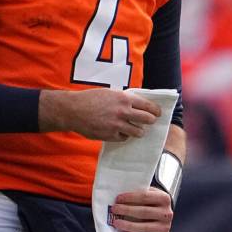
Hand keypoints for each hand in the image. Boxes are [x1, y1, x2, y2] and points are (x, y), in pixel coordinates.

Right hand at [39, 88, 160, 141]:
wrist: (73, 110)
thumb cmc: (90, 99)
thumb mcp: (110, 93)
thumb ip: (124, 99)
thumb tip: (139, 104)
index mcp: (124, 99)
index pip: (148, 106)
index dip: (156, 110)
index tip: (158, 113)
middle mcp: (123, 112)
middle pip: (147, 119)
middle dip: (150, 121)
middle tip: (150, 121)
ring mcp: (117, 125)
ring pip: (138, 132)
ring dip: (139, 131)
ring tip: (137, 129)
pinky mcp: (110, 135)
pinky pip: (124, 138)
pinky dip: (124, 135)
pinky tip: (120, 132)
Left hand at [109, 188, 172, 231]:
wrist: (164, 213)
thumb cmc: (153, 202)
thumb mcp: (150, 193)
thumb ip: (138, 193)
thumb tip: (120, 198)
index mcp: (164, 198)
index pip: (145, 196)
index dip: (130, 197)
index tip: (118, 199)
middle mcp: (167, 213)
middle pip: (144, 212)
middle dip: (126, 210)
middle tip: (114, 209)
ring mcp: (165, 227)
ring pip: (144, 228)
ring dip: (128, 225)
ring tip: (116, 222)